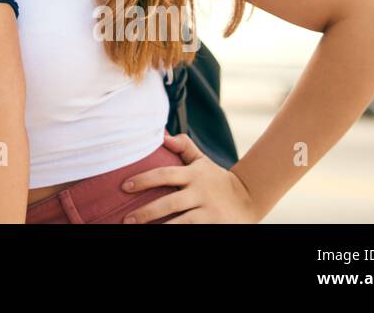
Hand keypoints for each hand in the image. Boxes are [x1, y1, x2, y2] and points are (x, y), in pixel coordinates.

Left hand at [120, 132, 262, 223]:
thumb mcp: (202, 161)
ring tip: (138, 232)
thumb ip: (184, 147)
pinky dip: (177, 233)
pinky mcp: (216, 226)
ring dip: (160, 228)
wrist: (247, 199)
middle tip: (126, 220)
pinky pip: (192, 231)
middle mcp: (200, 192)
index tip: (125, 186)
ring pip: (181, 222)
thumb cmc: (216, 179)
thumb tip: (163, 136)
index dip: (144, 180)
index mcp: (193, 174)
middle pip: (169, 203)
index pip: (165, 174)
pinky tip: (161, 236)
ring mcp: (209, 211)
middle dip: (146, 212)